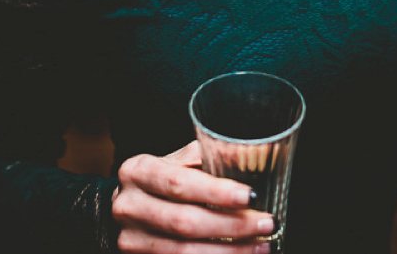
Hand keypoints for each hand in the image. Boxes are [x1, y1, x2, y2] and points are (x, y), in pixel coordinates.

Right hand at [112, 141, 274, 252]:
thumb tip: (250, 153)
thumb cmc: (162, 181)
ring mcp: (132, 239)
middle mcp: (129, 205)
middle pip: (184, 222)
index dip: (216, 192)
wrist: (130, 208)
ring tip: (261, 246)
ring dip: (229, 251)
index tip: (251, 196)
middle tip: (266, 223)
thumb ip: (207, 156)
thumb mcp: (177, 161)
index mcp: (138, 171)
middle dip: (231, 225)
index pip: (180, 183)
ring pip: (183, 252)